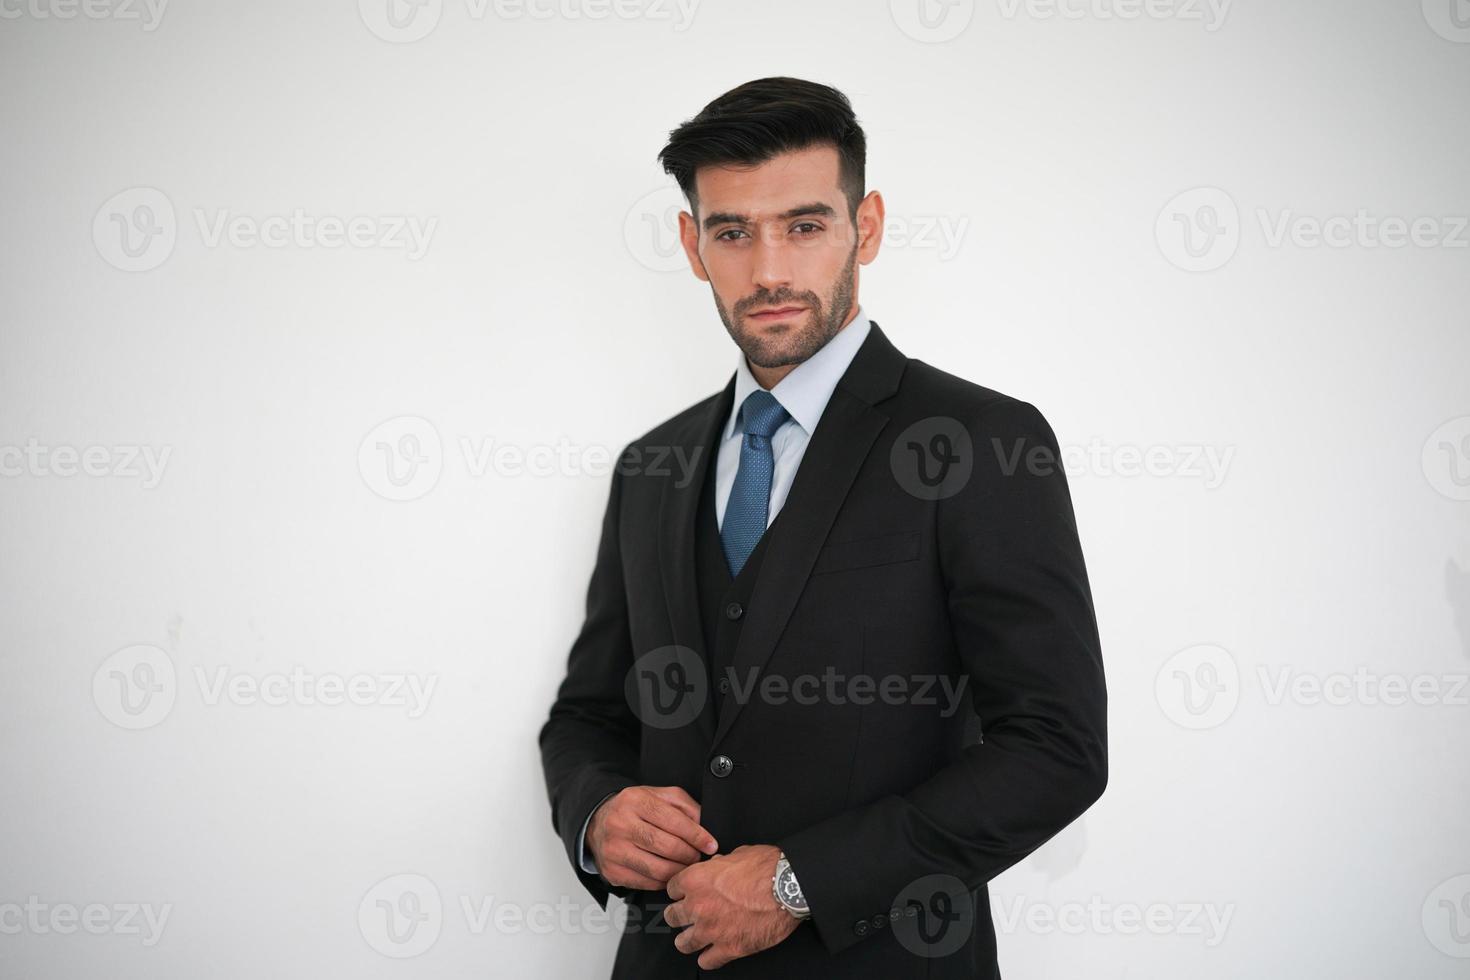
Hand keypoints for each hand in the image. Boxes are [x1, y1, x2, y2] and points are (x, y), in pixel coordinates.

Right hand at [586, 785, 718, 889]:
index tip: (710, 844)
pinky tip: (669, 873)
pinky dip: (664, 881)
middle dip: (690, 855)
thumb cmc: (634, 809)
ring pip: (658, 869)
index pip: (673, 820)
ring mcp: (614, 850)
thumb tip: (704, 826)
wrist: (599, 822)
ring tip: (687, 866)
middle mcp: (621, 824)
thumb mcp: (659, 796)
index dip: (697, 835)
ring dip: (680, 871)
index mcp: (635, 801)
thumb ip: (684, 806)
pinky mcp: (612, 871)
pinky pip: (647, 883)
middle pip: (667, 847)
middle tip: (699, 856)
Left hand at [663, 844, 800, 969]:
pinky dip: (709, 958)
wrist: (789, 887)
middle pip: (671, 917)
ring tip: (694, 937)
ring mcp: (712, 930)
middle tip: (687, 915)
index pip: (671, 889)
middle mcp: (698, 906)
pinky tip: (713, 953)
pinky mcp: (729, 949)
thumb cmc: (767, 868)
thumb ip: (719, 864)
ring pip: (683, 943)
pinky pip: (706, 962)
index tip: (684, 894)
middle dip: (679, 915)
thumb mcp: (737, 854)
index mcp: (696, 879)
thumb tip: (717, 867)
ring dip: (689, 939)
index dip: (680, 891)